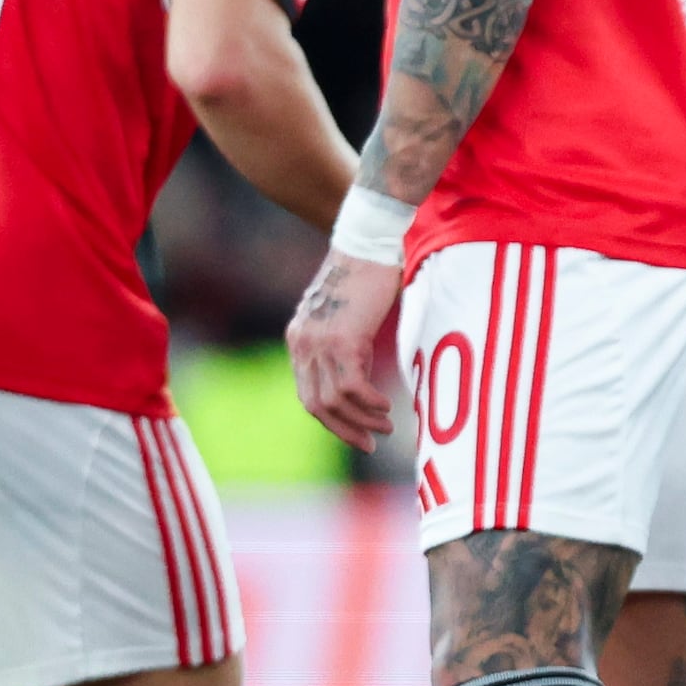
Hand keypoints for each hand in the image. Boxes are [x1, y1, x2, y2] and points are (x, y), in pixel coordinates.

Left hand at [286, 247, 400, 448]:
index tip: (356, 431)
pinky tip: (386, 406)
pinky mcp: (343, 340)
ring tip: (386, 426)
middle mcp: (302, 344)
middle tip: (370, 442)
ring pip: (334, 401)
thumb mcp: (345, 314)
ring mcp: (320, 343)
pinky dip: (370, 402)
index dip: (331, 419)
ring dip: (362, 419)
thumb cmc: (365, 273)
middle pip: (315, 405)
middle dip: (344, 429)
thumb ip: (342, 341)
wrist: (369, 243)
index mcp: (299, 339)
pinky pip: (352, 387)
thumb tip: (359, 368)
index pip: (307, 393)